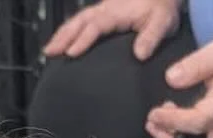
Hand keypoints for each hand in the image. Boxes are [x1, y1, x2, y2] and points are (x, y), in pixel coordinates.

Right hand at [44, 0, 180, 60]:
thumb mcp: (163, 22)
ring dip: (62, 34)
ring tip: (49, 51)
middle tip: (49, 52)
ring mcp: (103, 10)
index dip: (83, 39)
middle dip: (63, 36)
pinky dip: (70, 32)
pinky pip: (82, 22)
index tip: (71, 53)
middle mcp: (107, 9)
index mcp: (117, 12)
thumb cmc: (163, 9)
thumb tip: (139, 54)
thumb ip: (151, 38)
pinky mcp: (104, 14)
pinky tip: (64, 43)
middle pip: (80, 21)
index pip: (96, 25)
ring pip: (78, 20)